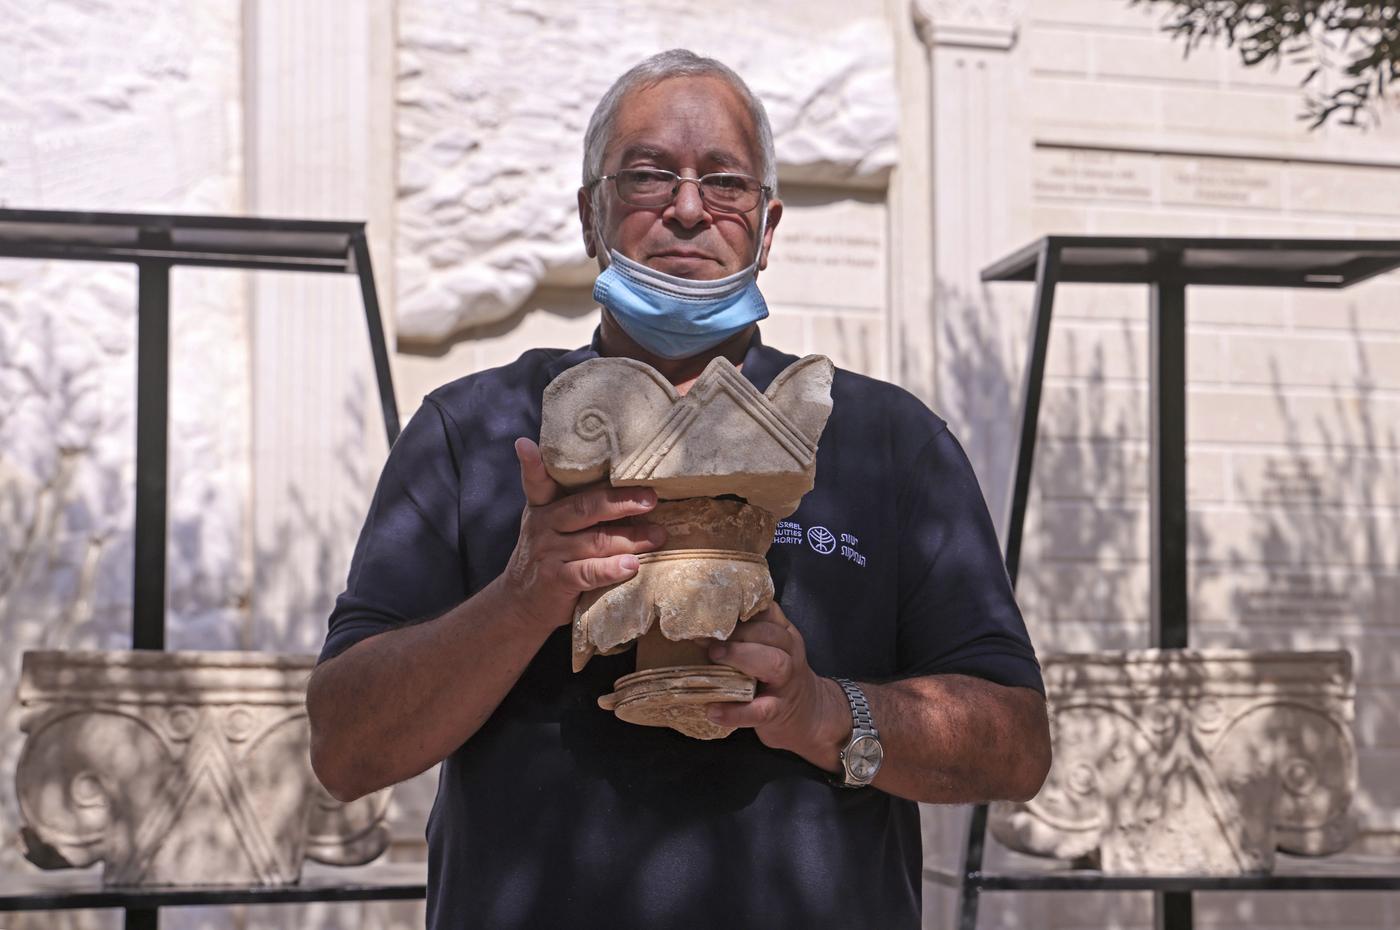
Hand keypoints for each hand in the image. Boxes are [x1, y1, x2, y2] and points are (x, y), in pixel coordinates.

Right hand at [500, 438, 665, 632]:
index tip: (526, 444)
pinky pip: (588, 572)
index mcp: (543, 507)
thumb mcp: (551, 526)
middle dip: (620, 501)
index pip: (537, 481)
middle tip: (650, 499)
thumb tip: (627, 486)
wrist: (522, 605)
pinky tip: (632, 565)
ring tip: (658, 536)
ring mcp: (548, 553)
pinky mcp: (555, 581)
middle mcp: (543, 526)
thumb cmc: (550, 557)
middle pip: (585, 508)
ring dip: (631, 538)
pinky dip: (612, 569)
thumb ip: (575, 504)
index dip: (532, 463)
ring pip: (596, 541)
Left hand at [705, 602, 848, 769]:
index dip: (741, 608)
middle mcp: (790, 654)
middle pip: (772, 634)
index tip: (713, 609)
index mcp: (785, 634)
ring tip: (713, 659)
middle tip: (708, 638)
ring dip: (741, 657)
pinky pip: (759, 710)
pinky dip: (735, 712)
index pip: (768, 612)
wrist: (809, 714)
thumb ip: (749, 632)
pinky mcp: (778, 712)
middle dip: (740, 632)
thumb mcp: (772, 647)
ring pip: (774, 663)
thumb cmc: (778, 675)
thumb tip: (702, 621)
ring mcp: (786, 684)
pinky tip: (713, 710)